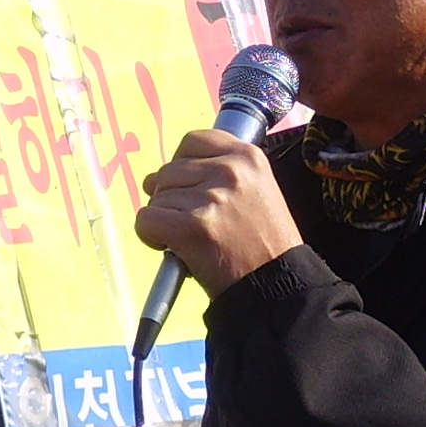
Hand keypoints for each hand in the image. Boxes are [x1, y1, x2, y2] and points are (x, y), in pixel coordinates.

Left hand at [134, 131, 302, 296]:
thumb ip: (215, 173)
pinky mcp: (192, 226)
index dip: (184, 164)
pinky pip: (146, 219)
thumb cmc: (263, 245)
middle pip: (170, 169)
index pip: (194, 140)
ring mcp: (211, 198)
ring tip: (191, 238)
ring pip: (157, 196)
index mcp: (248, 156)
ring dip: (164, 218)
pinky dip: (151, 235)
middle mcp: (230, 171)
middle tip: (193, 222)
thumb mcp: (256, 191)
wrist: (278, 285)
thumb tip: (154, 178)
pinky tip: (173, 247)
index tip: (191, 187)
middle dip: (172, 197)